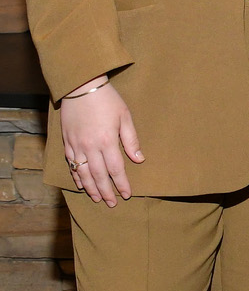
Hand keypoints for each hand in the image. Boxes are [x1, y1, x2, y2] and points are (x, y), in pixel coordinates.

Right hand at [61, 83, 143, 207]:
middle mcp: (90, 147)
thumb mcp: (125, 116)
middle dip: (106, 191)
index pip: (116, 169)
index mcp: (107, 141)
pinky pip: (71, 164)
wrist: (81, 87)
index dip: (122, 183)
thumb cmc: (107, 99)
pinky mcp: (67, 142)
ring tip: (97, 198)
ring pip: (83, 173)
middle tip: (111, 203)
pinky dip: (76, 176)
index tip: (127, 195)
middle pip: (99, 175)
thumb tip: (139, 159)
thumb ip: (131, 139)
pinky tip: (81, 184)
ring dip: (91, 188)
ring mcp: (76, 145)